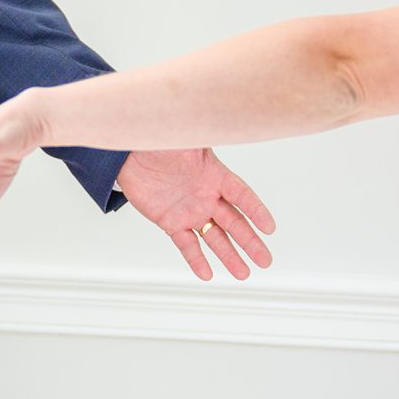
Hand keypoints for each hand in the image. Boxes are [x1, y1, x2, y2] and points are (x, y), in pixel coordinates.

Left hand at [114, 148, 274, 281]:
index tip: (270, 228)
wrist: (128, 155)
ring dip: (229, 256)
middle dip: (250, 242)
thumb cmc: (158, 141)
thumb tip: (219, 124)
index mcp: (214, 175)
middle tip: (265, 260)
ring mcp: (190, 211)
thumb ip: (201, 139)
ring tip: (243, 274)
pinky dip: (196, 259)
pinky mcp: (171, 222)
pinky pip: (187, 244)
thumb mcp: (184, 138)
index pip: (241, 195)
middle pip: (234, 223)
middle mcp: (207, 196)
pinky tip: (207, 273)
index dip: (256, 211)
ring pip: (215, 238)